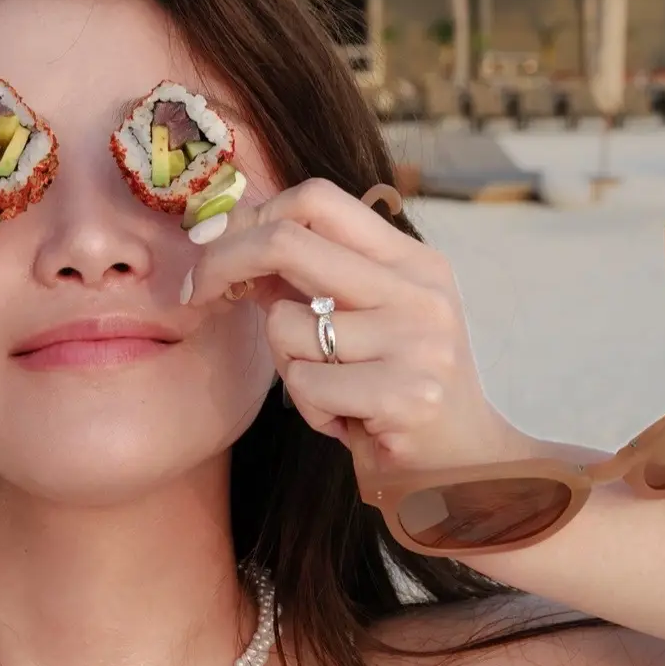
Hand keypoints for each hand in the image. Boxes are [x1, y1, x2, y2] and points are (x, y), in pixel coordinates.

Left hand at [183, 179, 534, 479]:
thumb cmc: (400, 389)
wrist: (466, 467)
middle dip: (222, 264)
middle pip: (287, 241)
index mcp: (412, 260)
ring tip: (331, 390)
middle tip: (198, 294)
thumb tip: (230, 240)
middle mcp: (419, 290)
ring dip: (286, 363)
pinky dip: (310, 408)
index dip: (253, 219)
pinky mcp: (405, 394)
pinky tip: (347, 422)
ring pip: (285, 324)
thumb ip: (311, 279)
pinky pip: (304, 384)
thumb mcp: (366, 320)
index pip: (317, 198)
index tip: (221, 254)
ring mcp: (416, 340)